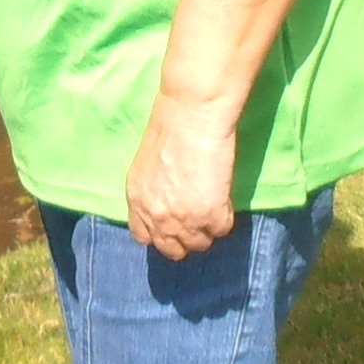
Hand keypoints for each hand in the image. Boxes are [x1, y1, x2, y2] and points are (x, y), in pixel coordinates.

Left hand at [124, 105, 237, 258]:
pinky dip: (225, 216)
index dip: (162, 233)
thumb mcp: (147, 165)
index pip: (145, 237)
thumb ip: (152, 191)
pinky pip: (222, 229)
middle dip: (186, 237)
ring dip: (207, 228)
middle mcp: (156, 217)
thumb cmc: (170, 126)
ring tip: (213, 204)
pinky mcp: (210, 215)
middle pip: (173, 249)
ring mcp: (183, 220)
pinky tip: (223, 195)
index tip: (174, 223)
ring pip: (200, 244)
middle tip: (198, 218)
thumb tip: (166, 203)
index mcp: (137, 201)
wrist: (191, 114)